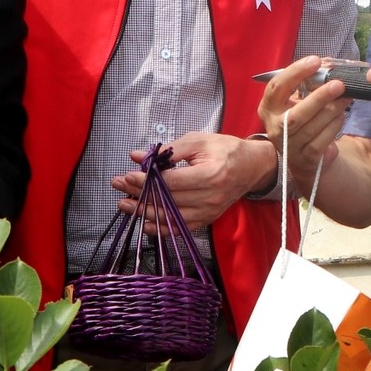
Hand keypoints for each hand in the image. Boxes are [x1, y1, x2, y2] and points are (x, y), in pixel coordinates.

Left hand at [111, 131, 277, 230]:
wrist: (252, 167)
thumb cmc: (226, 149)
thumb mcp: (198, 141)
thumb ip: (168, 150)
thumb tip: (138, 156)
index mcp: (210, 175)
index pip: (171, 183)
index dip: (146, 181)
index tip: (127, 175)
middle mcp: (210, 198)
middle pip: (168, 201)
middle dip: (139, 195)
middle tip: (118, 187)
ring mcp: (209, 212)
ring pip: (171, 218)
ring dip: (145, 213)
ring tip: (124, 205)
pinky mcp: (208, 219)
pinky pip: (181, 229)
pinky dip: (161, 228)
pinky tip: (145, 223)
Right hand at [258, 56, 352, 194]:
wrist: (303, 155)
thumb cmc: (302, 118)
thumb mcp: (298, 100)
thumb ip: (308, 83)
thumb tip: (328, 66)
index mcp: (268, 108)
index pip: (276, 88)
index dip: (295, 72)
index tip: (315, 61)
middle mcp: (274, 128)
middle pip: (296, 114)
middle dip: (319, 97)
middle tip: (339, 84)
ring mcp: (289, 146)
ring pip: (312, 127)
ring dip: (333, 110)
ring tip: (346, 97)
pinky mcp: (306, 158)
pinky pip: (323, 140)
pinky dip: (335, 125)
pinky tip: (341, 116)